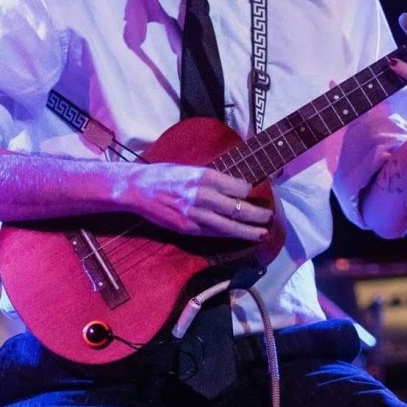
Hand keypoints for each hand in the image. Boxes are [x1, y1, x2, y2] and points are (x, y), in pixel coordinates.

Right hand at [124, 163, 272, 239]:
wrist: (137, 189)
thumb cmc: (163, 174)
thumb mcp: (190, 169)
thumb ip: (210, 178)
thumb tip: (232, 186)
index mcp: (205, 176)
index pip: (238, 187)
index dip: (249, 191)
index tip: (253, 192)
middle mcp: (202, 196)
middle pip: (238, 208)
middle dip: (257, 215)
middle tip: (269, 217)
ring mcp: (195, 214)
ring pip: (229, 226)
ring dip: (248, 231)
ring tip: (263, 232)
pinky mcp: (187, 228)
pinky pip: (214, 234)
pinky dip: (229, 236)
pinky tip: (239, 237)